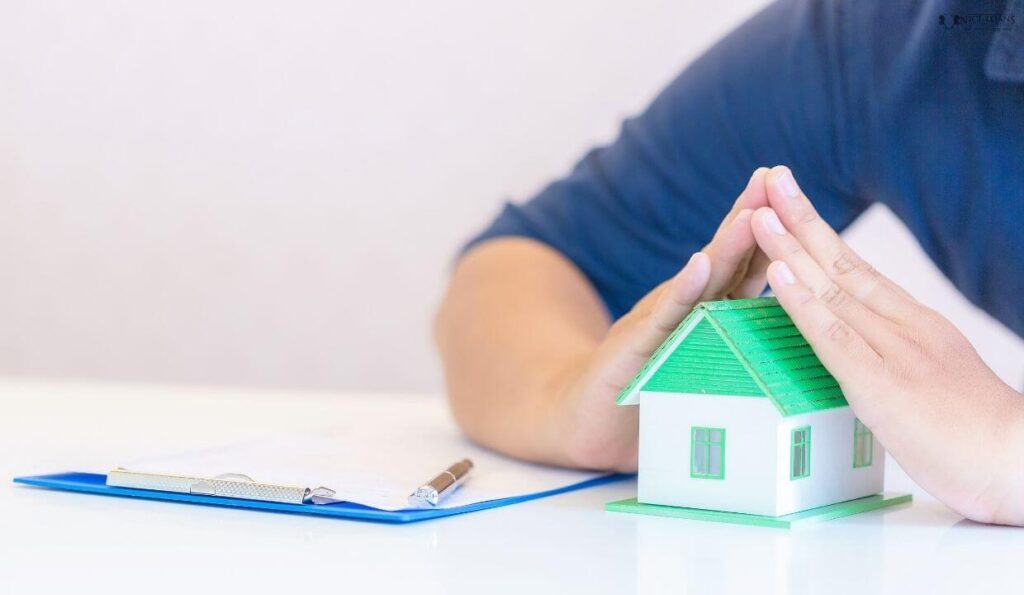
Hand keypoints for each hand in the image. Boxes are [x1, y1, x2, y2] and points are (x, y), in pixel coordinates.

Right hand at [555, 168, 772, 471]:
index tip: (793, 193)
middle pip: (725, 259)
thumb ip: (731, 336)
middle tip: (773, 177)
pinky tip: (699, 264)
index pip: (745, 266)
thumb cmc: (649, 394)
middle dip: (750, 217)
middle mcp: (684, 309)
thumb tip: (788, 323)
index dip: (770, 231)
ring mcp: (658, 324)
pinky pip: (665, 317)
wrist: (584, 421)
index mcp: (706, 311)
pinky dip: (684, 290)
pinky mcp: (635, 349)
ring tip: (750, 213)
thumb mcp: (697, 360)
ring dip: (726, 246)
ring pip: (700, 282)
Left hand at [751, 165, 1023, 524]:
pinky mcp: (880, 383)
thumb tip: (857, 350)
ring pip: (831, 289)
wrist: (1014, 459)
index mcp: (913, 322)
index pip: (857, 268)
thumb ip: (892, 356)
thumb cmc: (971, 431)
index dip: (820, 235)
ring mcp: (892, 350)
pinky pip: (833, 334)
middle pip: (842, 263)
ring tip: (758, 213)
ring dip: (790, 249)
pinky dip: (801, 301)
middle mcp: (902, 325)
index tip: (793, 203)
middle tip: (770, 179)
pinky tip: (776, 274)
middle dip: (801, 219)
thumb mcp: (928, 378)